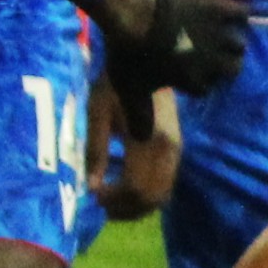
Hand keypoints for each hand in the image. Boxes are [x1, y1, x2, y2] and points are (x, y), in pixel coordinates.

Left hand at [92, 78, 180, 222]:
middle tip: (101, 206)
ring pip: (162, 194)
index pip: (134, 188)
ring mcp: (176, 149)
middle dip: (126, 209)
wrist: (147, 58)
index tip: (92, 196)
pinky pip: (166, 181)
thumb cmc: (116, 82)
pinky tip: (125, 184)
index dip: (113, 200)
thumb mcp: (97, 112)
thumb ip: (95, 150)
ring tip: (112, 200)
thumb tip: (91, 186)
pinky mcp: (177, 146)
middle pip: (151, 198)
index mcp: (147, 141)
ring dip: (137, 204)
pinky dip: (147, 192)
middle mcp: (167, 150)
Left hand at [100, 0, 249, 99]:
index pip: (208, 87)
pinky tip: (229, 14)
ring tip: (220, 35)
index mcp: (195, 82)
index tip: (188, 72)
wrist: (133, 13)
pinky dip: (240, 14)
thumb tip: (142, 140)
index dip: (199, 80)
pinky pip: (242, 13)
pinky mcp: (218, 9)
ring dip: (232, 42)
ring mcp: (218, 36)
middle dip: (224, 63)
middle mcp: (213, 62)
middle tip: (210, 54)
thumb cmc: (131, 54)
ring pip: (239, 44)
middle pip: (233, 68)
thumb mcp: (131, 90)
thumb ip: (139, 114)